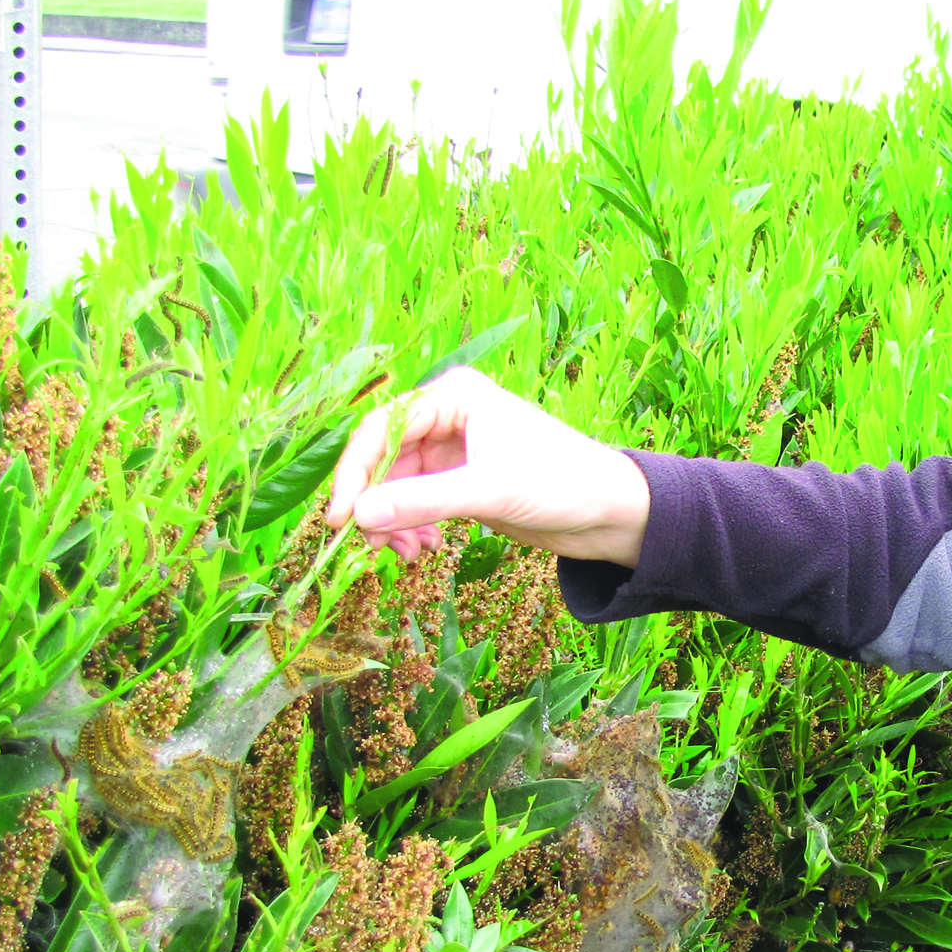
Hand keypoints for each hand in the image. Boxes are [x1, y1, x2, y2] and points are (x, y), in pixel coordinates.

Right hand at [323, 366, 651, 565]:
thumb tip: (358, 517)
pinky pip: (418, 503)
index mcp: (453, 396)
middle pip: (384, 458)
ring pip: (398, 485)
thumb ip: (422, 502)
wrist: (611, 511)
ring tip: (404, 555)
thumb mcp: (487, 490)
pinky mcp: (463, 482)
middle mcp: (448, 417)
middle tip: (368, 547)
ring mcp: (455, 452)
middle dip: (374, 504)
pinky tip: (424, 550)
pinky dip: (413, 527)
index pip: (381, 429)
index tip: (341, 518)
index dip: (355, 473)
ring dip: (392, 521)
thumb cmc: (560, 482)